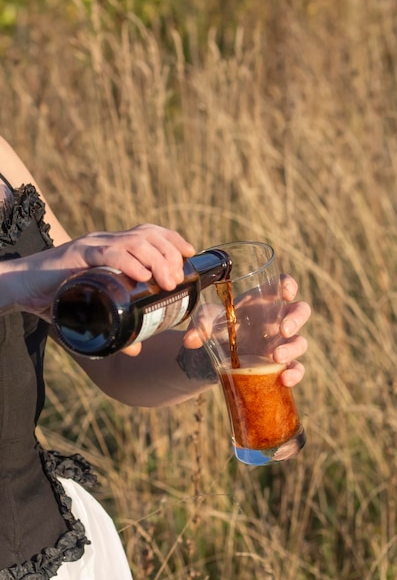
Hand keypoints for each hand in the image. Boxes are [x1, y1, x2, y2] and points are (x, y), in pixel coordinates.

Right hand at [5, 224, 194, 320]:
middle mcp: (106, 240)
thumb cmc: (58, 297)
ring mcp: (93, 245)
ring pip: (134, 241)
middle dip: (170, 254)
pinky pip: (110, 252)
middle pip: (148, 235)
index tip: (190, 254)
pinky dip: (130, 262)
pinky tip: (142, 275)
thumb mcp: (94, 309)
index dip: (173, 239)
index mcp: (112, 246)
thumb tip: (135, 348)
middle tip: (177, 280)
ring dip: (157, 259)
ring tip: (168, 281)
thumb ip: (115, 326)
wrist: (22, 288)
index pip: (149, 231)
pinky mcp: (78, 254)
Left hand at [183, 273, 310, 387]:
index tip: (286, 293)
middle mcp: (275, 320)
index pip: (283, 285)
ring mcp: (280, 343)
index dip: (289, 285)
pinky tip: (284, 379)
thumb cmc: (213, 329)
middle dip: (296, 319)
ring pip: (300, 341)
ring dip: (293, 348)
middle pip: (300, 311)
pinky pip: (296, 368)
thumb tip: (190, 340)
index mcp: (261, 301)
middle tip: (283, 329)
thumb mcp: (204, 322)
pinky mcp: (278, 364)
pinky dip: (295, 374)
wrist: (211, 357)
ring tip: (275, 357)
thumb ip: (200, 325)